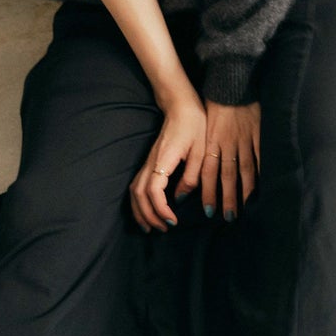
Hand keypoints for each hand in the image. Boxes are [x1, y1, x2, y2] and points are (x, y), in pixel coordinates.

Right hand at [129, 88, 207, 231]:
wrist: (180, 106)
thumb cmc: (194, 125)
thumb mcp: (201, 151)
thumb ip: (192, 177)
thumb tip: (180, 198)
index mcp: (164, 160)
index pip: (154, 191)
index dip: (161, 209)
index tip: (173, 221)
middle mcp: (151, 163)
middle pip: (139, 195)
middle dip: (148, 216)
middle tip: (163, 229)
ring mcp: (147, 162)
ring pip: (134, 192)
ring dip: (140, 212)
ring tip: (151, 227)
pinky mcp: (149, 162)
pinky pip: (137, 186)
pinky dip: (139, 202)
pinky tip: (147, 211)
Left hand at [200, 98, 260, 220]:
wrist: (232, 82)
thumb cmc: (217, 104)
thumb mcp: (206, 126)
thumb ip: (206, 148)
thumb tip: (203, 170)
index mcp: (212, 142)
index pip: (208, 172)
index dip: (209, 192)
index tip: (209, 209)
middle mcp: (227, 144)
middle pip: (227, 176)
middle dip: (227, 197)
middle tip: (228, 216)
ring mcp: (244, 139)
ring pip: (244, 170)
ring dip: (244, 190)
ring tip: (246, 207)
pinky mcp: (258, 133)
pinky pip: (261, 156)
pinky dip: (262, 171)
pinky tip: (263, 186)